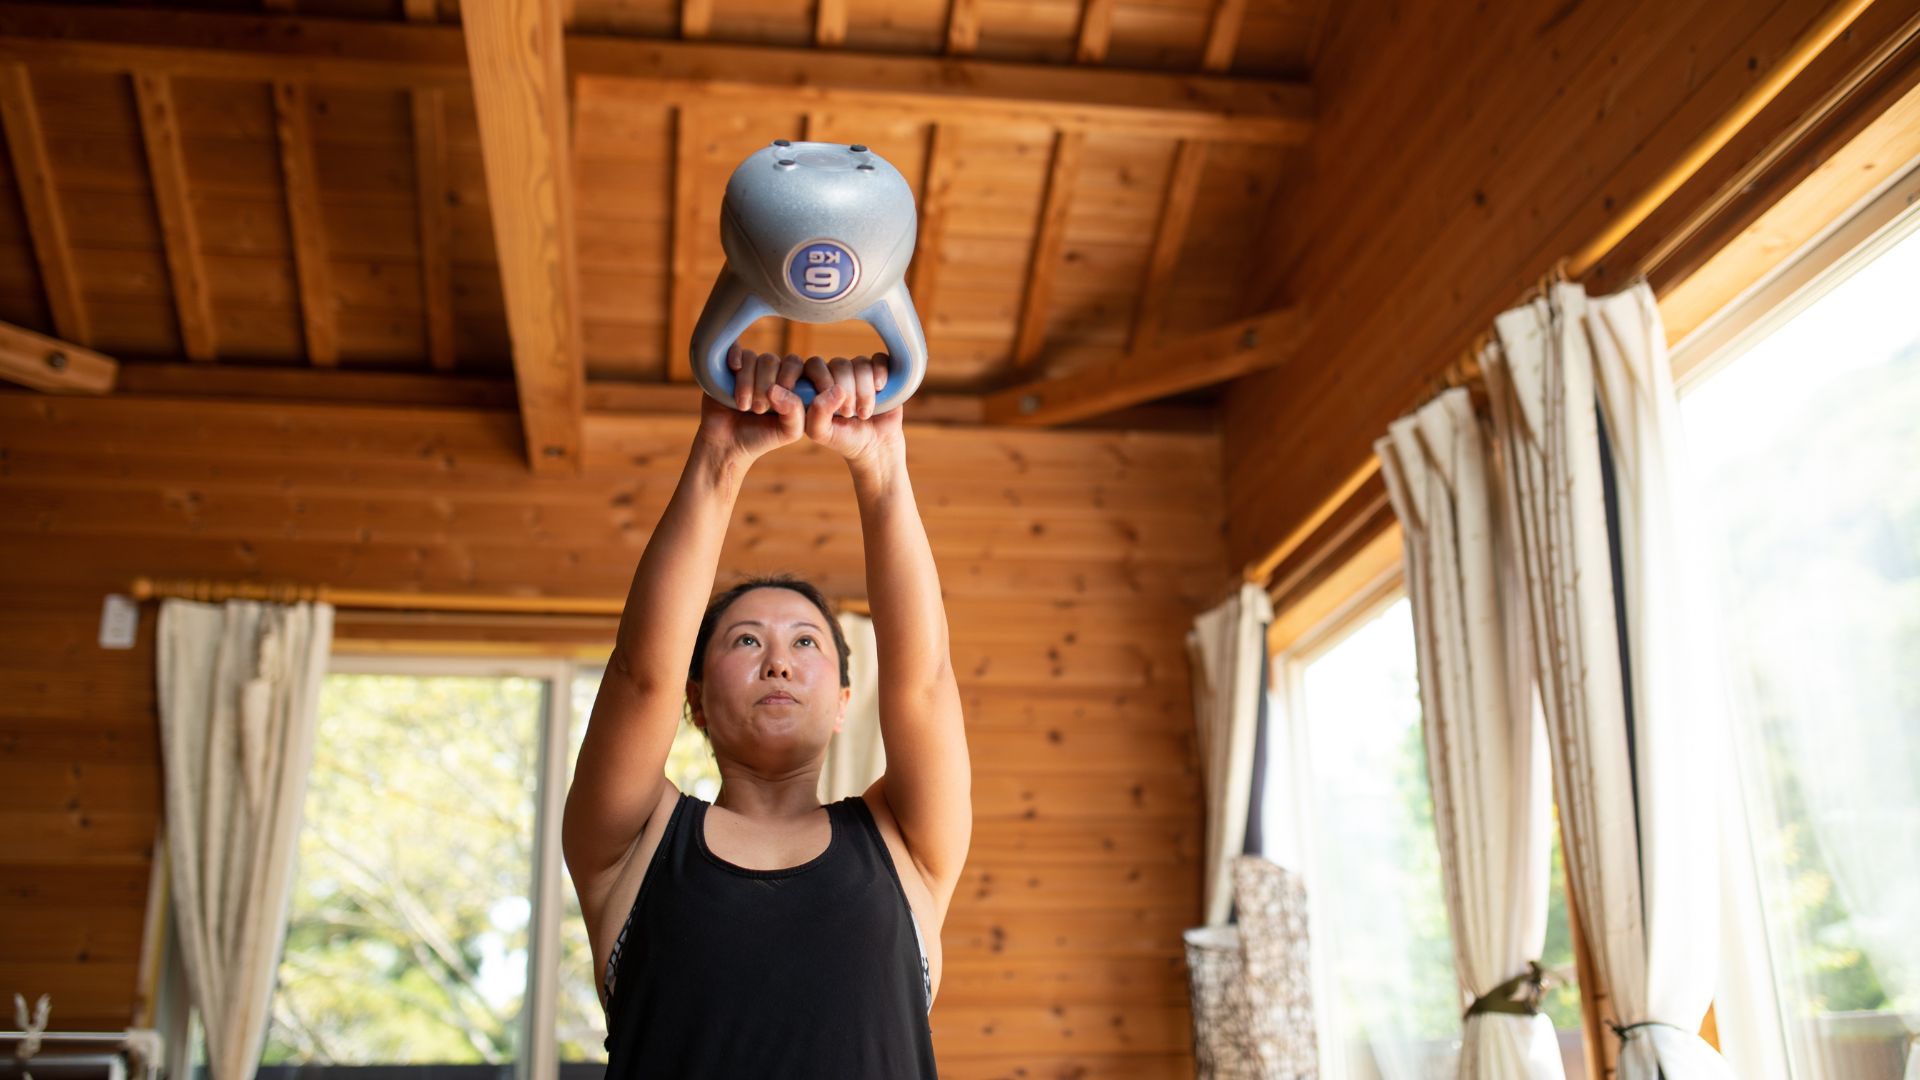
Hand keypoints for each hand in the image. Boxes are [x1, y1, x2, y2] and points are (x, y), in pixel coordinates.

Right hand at [693, 346, 806, 462]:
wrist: (726, 443)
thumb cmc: (760, 437)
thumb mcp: (788, 432)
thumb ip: (796, 413)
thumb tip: (777, 388)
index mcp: (789, 384)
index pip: (796, 364)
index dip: (789, 375)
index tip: (783, 393)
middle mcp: (770, 373)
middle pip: (773, 360)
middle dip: (765, 385)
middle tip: (759, 410)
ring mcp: (749, 369)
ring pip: (754, 359)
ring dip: (748, 383)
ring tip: (743, 406)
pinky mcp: (728, 367)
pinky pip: (735, 349)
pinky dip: (736, 356)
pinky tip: (734, 369)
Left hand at [801, 354, 904, 467]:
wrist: (875, 446)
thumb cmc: (844, 439)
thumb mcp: (822, 433)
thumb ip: (816, 414)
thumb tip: (835, 389)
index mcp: (816, 384)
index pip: (814, 365)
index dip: (823, 379)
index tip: (834, 404)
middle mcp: (836, 374)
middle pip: (839, 364)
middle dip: (847, 390)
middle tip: (849, 413)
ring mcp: (858, 371)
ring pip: (860, 364)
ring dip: (864, 391)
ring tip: (864, 412)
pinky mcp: (879, 372)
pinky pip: (879, 360)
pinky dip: (880, 374)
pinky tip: (880, 390)